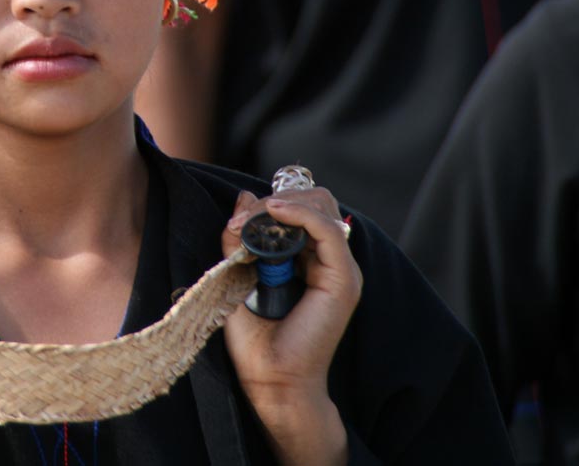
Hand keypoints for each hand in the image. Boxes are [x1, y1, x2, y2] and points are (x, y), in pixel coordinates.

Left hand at [221, 190, 360, 465]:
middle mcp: (328, 260)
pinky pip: (328, 230)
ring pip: (323, 206)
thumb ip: (241, 238)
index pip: (301, 206)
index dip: (268, 203)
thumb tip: (244, 198)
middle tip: (243, 218)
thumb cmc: (255, 338)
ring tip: (253, 220)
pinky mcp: (343, 280)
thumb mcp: (238, 274)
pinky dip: (301, 213)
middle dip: (277, 198)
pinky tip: (275, 211)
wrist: (270, 379)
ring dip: (283, 204)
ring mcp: (340, 269)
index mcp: (308, 258)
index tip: (235, 220)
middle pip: (316, 199)